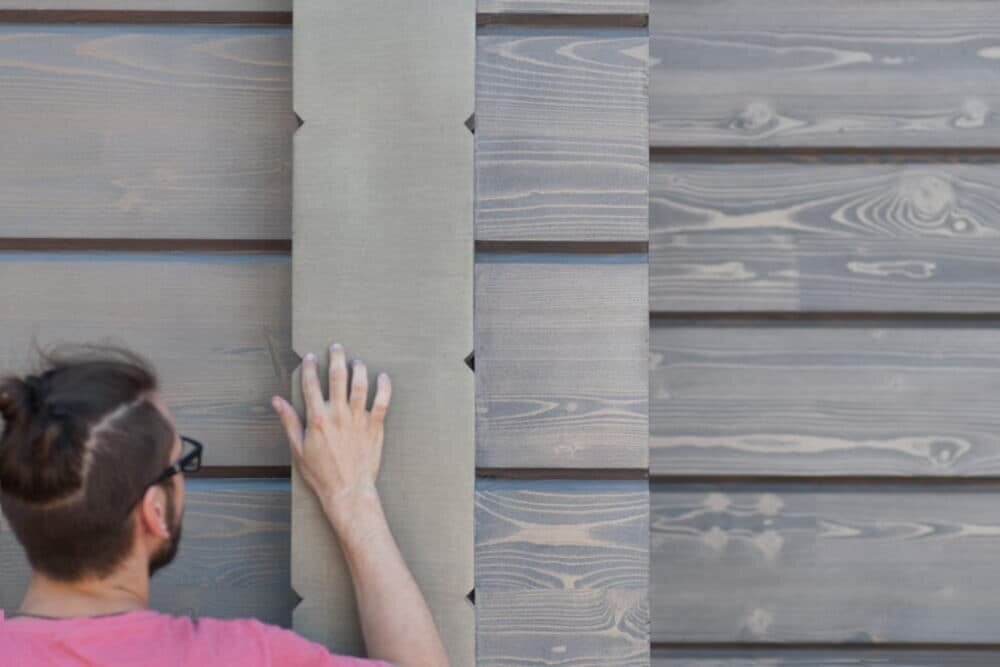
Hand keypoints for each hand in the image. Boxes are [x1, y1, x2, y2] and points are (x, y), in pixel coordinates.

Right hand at [271, 343, 391, 530]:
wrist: (348, 491)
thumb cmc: (321, 473)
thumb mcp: (298, 448)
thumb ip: (289, 421)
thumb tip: (276, 400)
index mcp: (317, 419)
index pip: (311, 384)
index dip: (310, 367)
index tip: (311, 357)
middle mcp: (338, 415)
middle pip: (338, 377)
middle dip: (337, 358)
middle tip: (336, 348)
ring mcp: (358, 419)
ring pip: (360, 385)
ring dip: (359, 368)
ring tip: (356, 361)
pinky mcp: (375, 427)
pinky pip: (382, 401)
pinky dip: (384, 387)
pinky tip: (382, 377)